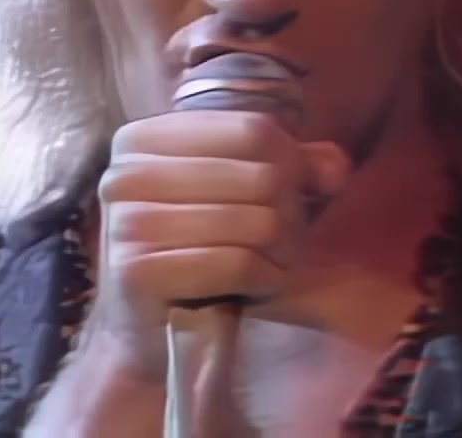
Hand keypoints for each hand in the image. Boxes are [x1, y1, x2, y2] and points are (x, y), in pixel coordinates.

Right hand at [84, 110, 350, 380]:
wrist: (149, 331)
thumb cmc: (197, 251)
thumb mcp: (237, 193)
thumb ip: (289, 165)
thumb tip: (336, 168)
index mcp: (141, 140)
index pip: (252, 129)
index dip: (294, 162)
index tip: (296, 192)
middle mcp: (125, 174)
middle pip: (261, 175)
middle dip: (291, 212)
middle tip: (284, 239)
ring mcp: (126, 224)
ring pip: (256, 221)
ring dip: (282, 249)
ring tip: (274, 261)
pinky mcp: (138, 273)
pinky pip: (237, 264)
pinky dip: (265, 278)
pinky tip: (260, 285)